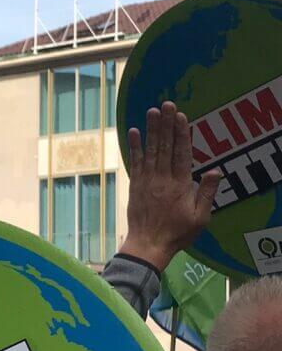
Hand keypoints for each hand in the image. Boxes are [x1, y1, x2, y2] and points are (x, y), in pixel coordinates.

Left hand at [120, 101, 219, 272]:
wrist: (148, 245)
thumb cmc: (177, 233)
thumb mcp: (200, 217)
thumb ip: (206, 193)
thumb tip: (215, 171)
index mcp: (180, 185)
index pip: (182, 154)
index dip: (181, 134)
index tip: (181, 117)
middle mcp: (163, 179)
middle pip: (165, 147)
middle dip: (167, 124)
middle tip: (167, 105)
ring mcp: (147, 181)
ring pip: (151, 151)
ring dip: (152, 130)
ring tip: (153, 111)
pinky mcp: (135, 185)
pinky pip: (135, 162)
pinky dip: (135, 146)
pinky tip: (134, 131)